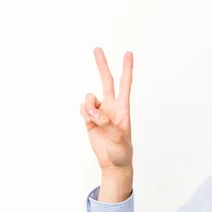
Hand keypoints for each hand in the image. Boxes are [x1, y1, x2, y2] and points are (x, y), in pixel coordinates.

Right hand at [80, 47, 133, 171]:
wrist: (112, 162)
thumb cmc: (121, 151)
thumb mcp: (119, 138)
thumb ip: (107, 124)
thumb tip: (95, 113)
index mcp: (123, 108)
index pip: (125, 84)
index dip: (127, 69)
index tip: (128, 54)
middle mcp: (111, 106)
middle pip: (106, 81)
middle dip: (102, 65)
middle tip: (97, 49)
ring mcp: (100, 111)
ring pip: (89, 98)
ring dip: (88, 107)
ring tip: (95, 121)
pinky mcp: (89, 118)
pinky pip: (83, 108)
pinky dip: (84, 113)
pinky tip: (90, 123)